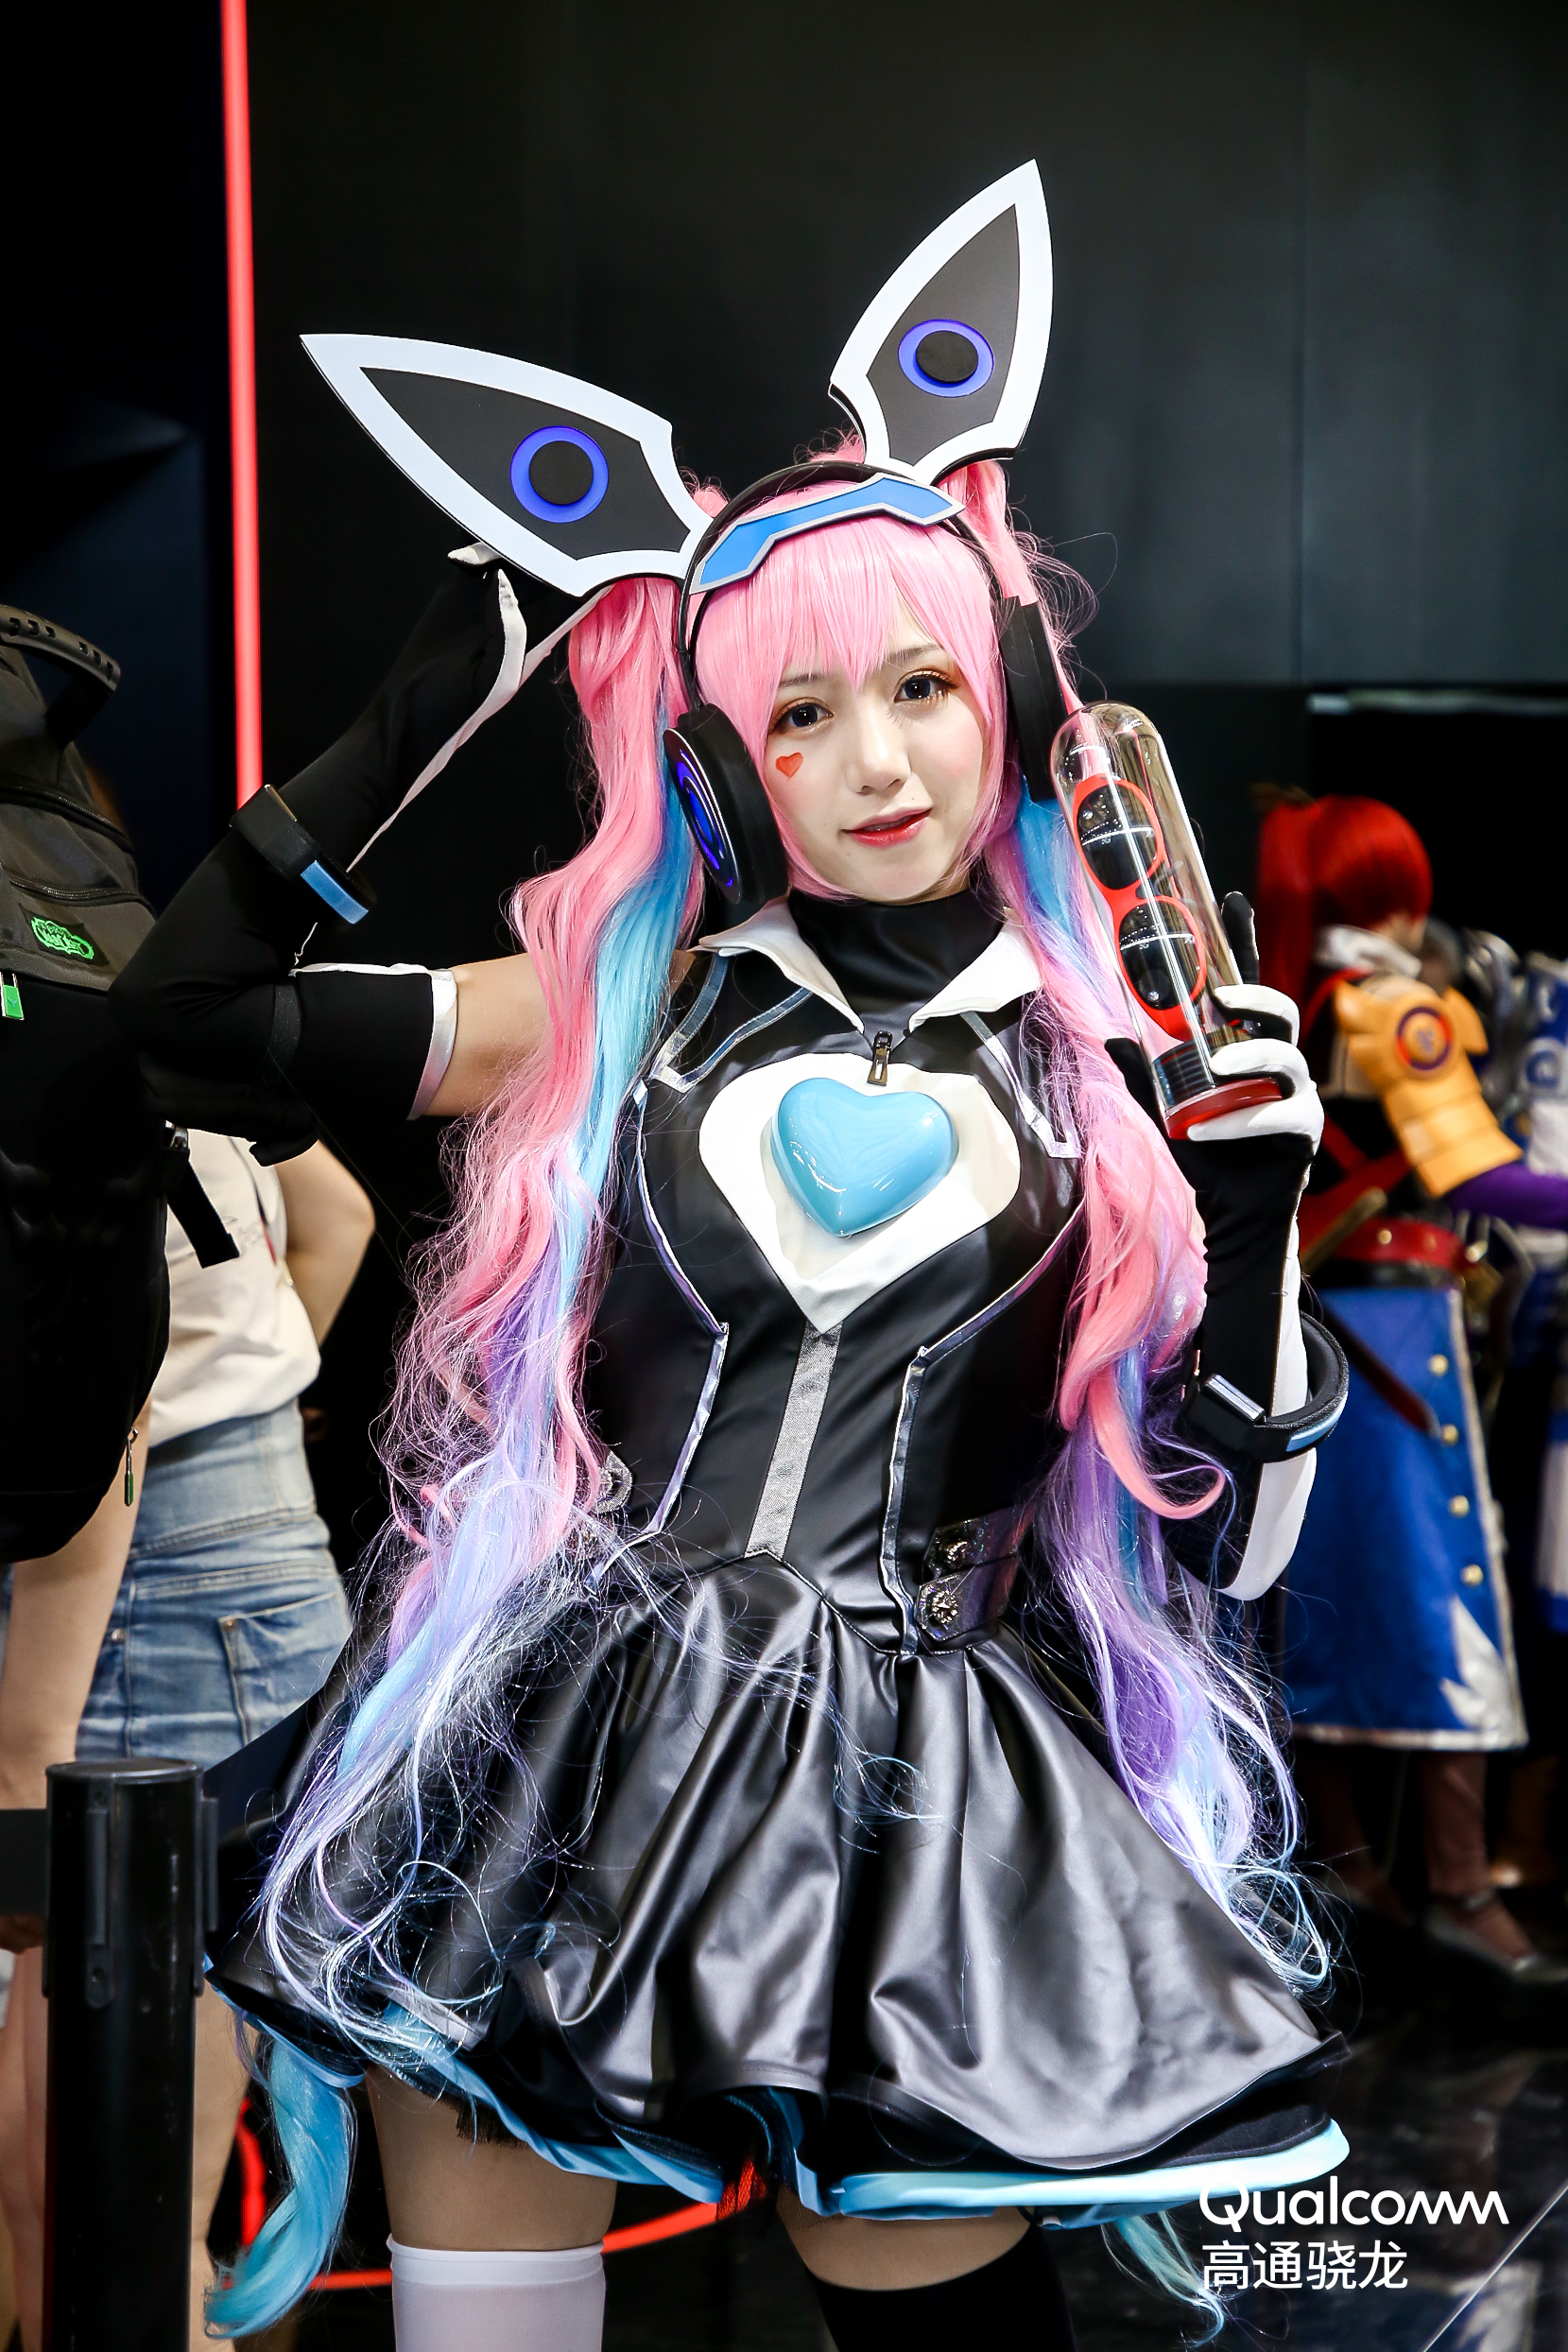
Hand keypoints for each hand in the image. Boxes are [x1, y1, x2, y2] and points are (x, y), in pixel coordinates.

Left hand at [1107, 894, 1317, 1412]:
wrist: (1229, 1217)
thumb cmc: (1205, 1156)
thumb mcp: (1164, 1109)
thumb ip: (1143, 1074)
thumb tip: (1110, 1037)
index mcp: (1245, 1049)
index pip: (1247, 988)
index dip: (1242, 944)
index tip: (1231, 901)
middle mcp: (1277, 1066)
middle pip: (1279, 1014)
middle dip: (1254, 999)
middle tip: (1221, 1001)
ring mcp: (1296, 1099)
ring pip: (1285, 1063)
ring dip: (1247, 1062)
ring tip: (1216, 1070)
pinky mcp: (1303, 1135)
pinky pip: (1279, 1119)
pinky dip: (1240, 1123)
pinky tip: (1207, 1132)